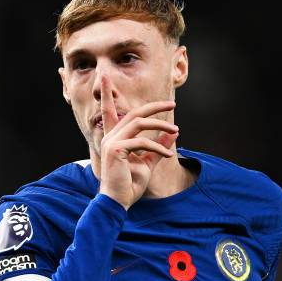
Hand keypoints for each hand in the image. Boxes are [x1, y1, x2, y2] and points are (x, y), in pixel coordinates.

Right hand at [99, 75, 178, 209]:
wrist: (117, 202)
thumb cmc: (129, 185)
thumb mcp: (147, 163)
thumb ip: (157, 148)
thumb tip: (172, 134)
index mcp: (114, 138)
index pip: (109, 111)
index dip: (108, 94)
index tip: (106, 78)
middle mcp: (110, 136)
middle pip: (134, 113)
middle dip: (154, 106)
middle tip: (172, 104)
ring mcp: (112, 142)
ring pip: (139, 122)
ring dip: (160, 124)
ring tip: (175, 130)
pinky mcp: (116, 149)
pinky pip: (142, 142)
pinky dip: (158, 146)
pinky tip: (168, 154)